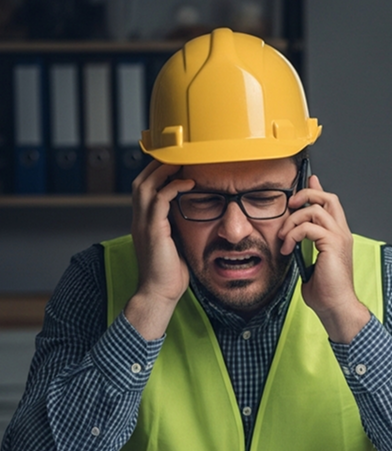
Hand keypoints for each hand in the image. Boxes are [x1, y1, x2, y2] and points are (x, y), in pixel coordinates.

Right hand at [124, 160, 193, 338]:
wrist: (159, 293)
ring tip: (182, 162)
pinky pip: (159, 201)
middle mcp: (140, 220)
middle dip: (158, 166)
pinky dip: (172, 188)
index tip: (175, 165)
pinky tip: (188, 183)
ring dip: (164, 172)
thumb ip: (177, 229)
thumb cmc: (170, 273)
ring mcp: (143, 225)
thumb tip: (192, 217)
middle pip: (141, 182)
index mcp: (144, 223)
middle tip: (178, 157)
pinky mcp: (152, 231)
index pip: (144, 190)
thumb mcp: (174, 245)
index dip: (156, 174)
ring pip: (146, 186)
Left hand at [279, 173, 370, 341]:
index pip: (331, 203)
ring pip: (315, 209)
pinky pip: (308, 227)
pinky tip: (286, 248)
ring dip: (293, 220)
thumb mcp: (310, 263)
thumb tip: (292, 241)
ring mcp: (339, 237)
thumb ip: (305, 248)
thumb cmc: (325, 291)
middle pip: (328, 198)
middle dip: (306, 195)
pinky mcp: (332, 244)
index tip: (308, 181)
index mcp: (338, 236)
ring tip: (283, 237)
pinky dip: (292, 235)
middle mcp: (342, 233)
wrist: (336, 306)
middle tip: (290, 205)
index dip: (317, 189)